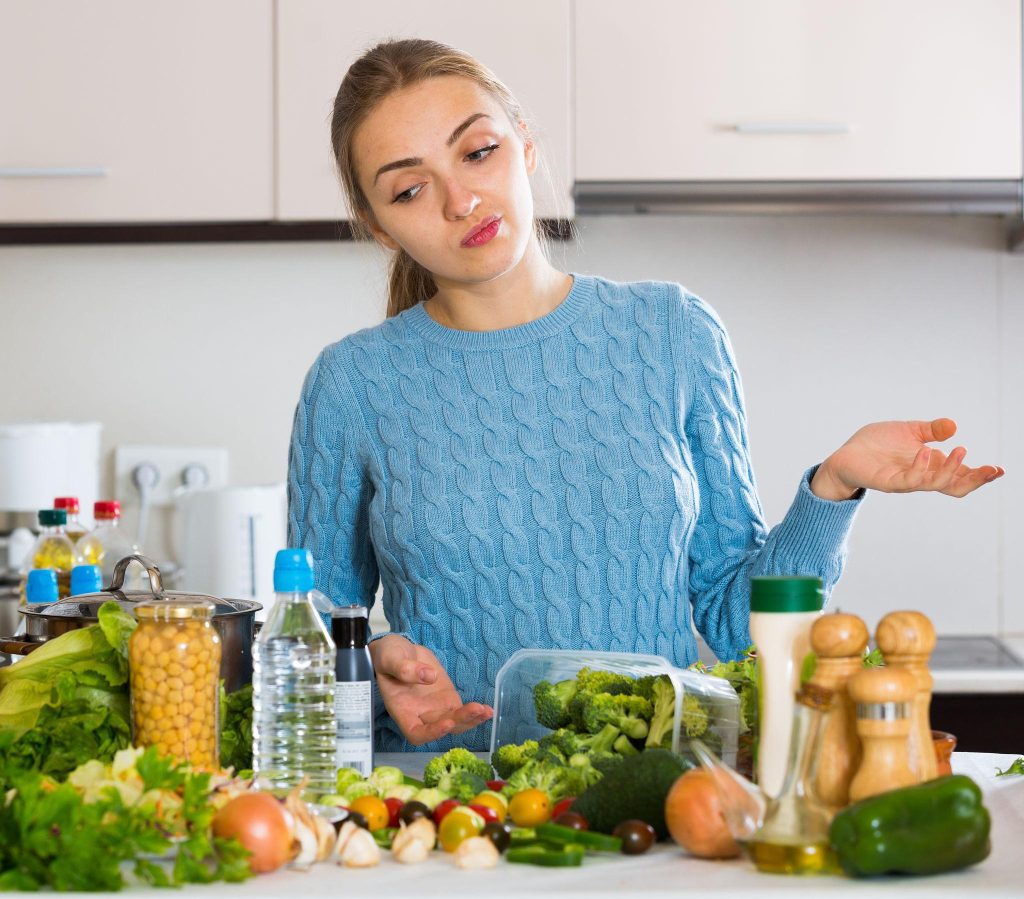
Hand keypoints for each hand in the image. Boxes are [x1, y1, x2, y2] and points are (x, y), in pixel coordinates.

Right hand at [369, 635, 493, 745]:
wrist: (398, 649)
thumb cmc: (388, 657)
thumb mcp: (390, 659)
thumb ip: (405, 669)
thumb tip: (429, 676)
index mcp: (402, 710)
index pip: (416, 733)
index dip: (431, 733)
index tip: (446, 723)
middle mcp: (420, 714)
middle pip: (441, 727)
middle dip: (459, 721)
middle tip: (475, 710)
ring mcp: (436, 708)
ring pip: (455, 722)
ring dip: (471, 719)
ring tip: (486, 711)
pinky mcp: (447, 698)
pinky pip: (462, 710)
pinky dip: (475, 712)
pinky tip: (487, 709)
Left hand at [812, 418, 1003, 499]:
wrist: (846, 455)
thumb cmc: (876, 445)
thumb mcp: (908, 432)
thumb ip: (931, 431)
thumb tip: (954, 426)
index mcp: (929, 466)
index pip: (960, 475)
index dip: (980, 474)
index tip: (999, 469)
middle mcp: (921, 476)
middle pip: (954, 486)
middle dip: (975, 479)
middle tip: (992, 470)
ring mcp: (905, 481)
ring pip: (934, 484)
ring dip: (951, 470)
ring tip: (961, 451)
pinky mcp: (887, 482)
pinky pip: (908, 479)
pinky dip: (920, 467)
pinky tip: (925, 452)